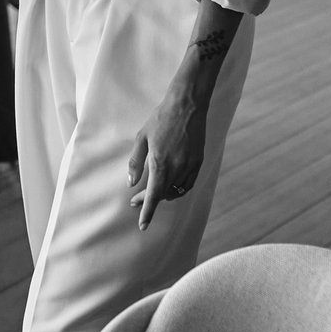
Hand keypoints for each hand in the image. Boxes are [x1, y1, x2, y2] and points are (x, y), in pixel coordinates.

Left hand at [126, 92, 206, 230]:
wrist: (187, 106)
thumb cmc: (160, 119)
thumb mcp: (141, 138)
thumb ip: (136, 163)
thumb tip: (131, 183)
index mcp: (161, 163)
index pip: (154, 196)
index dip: (147, 212)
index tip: (142, 225)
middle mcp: (178, 168)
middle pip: (164, 194)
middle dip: (150, 200)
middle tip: (136, 199)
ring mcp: (190, 166)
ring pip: (177, 191)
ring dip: (164, 195)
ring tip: (152, 192)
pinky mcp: (199, 162)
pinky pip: (188, 183)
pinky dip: (178, 188)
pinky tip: (170, 185)